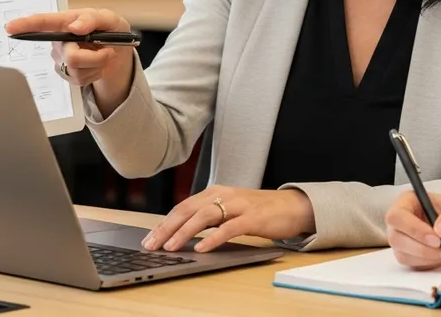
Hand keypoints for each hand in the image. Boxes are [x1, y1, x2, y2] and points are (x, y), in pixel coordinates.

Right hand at [5, 9, 134, 106]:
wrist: (119, 53)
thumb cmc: (110, 30)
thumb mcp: (108, 19)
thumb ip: (92, 19)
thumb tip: (75, 26)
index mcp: (66, 22)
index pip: (42, 23)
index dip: (25, 25)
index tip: (10, 27)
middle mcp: (59, 41)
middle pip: (70, 56)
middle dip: (94, 57)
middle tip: (106, 49)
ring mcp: (61, 58)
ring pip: (77, 71)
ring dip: (97, 65)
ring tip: (102, 55)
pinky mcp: (67, 74)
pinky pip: (80, 80)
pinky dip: (95, 73)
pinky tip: (96, 65)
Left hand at [142, 186, 314, 253]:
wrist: (291, 206)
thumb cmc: (258, 211)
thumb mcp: (228, 210)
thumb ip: (208, 217)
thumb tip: (180, 233)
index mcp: (214, 192)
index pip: (182, 207)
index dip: (163, 223)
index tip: (149, 238)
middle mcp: (223, 195)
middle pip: (188, 210)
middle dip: (167, 228)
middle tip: (151, 244)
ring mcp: (238, 205)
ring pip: (204, 216)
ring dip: (185, 232)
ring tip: (171, 247)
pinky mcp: (252, 217)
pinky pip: (229, 228)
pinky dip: (213, 238)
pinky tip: (202, 248)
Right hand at [385, 191, 440, 269]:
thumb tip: (440, 230)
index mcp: (408, 201)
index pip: (397, 216)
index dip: (413, 228)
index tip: (436, 238)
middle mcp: (400, 221)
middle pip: (395, 238)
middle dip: (421, 247)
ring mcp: (402, 239)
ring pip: (403, 254)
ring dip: (429, 257)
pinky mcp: (408, 255)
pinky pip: (413, 265)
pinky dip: (431, 264)